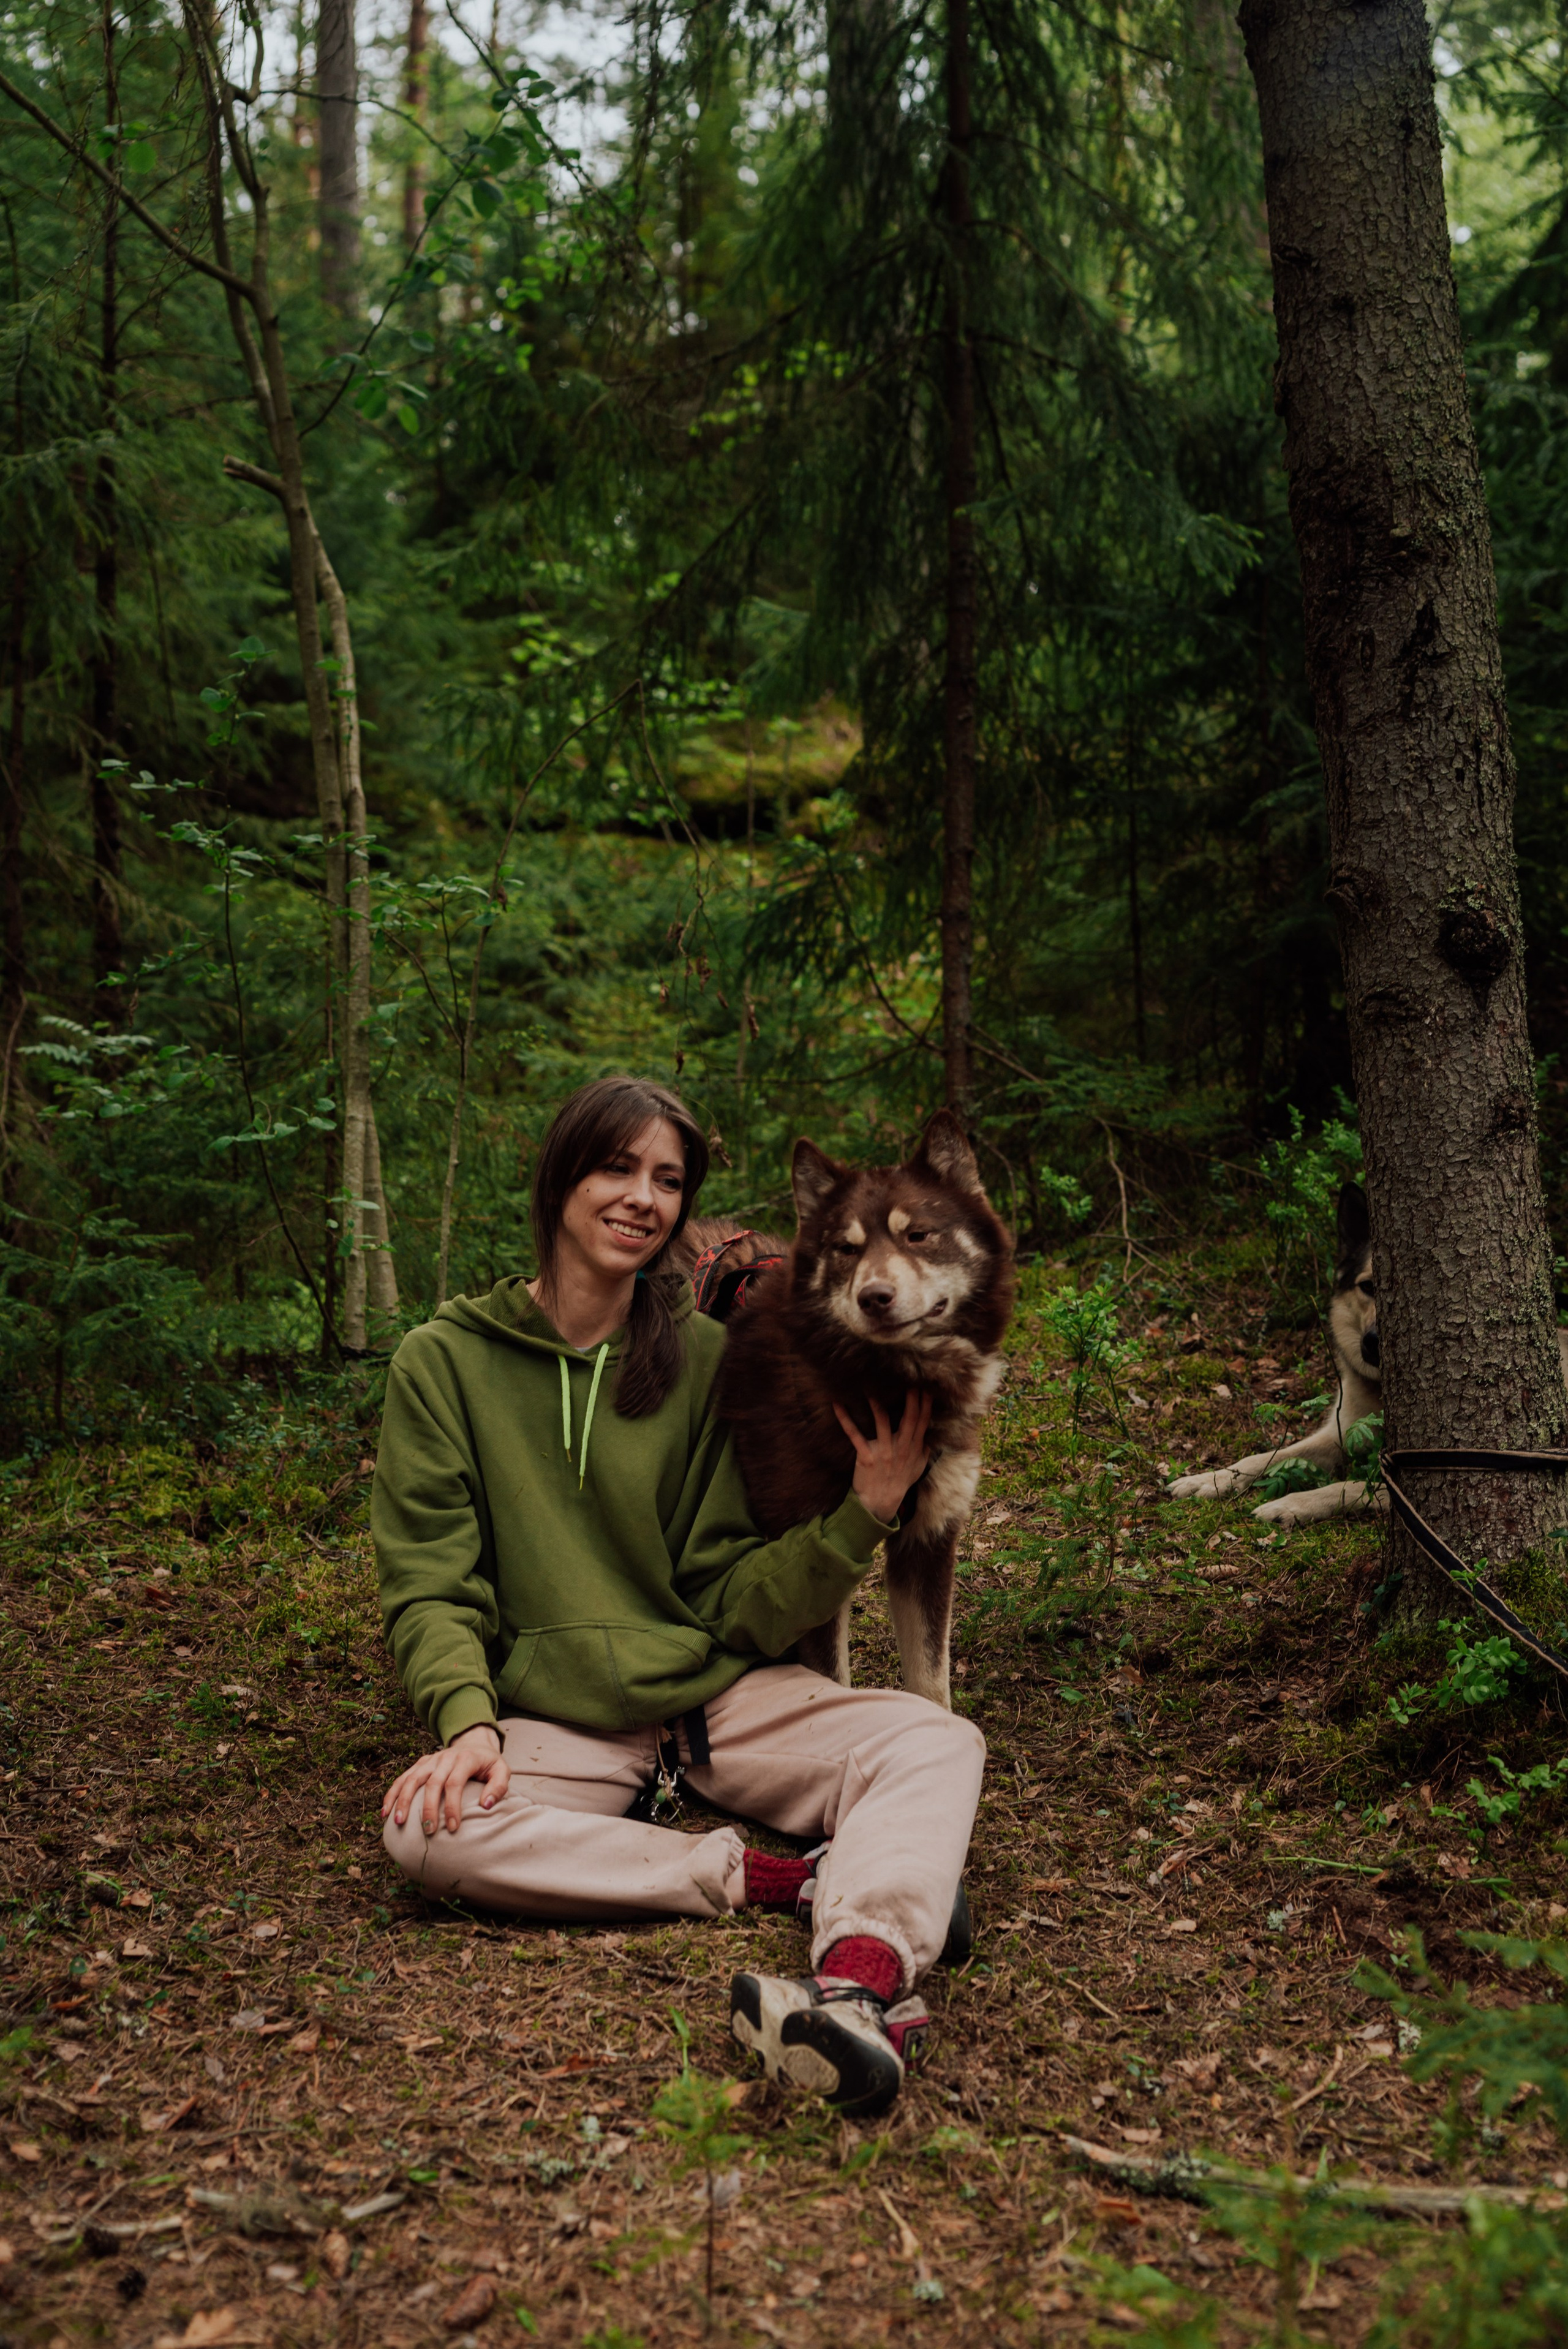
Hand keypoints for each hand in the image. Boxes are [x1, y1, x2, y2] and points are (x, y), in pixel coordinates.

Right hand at [381, 1724, 509, 1836]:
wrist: (474, 1742)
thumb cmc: (487, 1763)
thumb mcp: (502, 1770)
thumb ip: (498, 1787)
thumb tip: (486, 1805)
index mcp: (465, 1759)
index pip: (455, 1783)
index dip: (452, 1806)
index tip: (452, 1827)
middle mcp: (445, 1758)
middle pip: (432, 1783)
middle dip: (428, 1808)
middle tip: (428, 1831)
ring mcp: (431, 1760)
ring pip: (412, 1779)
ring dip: (403, 1800)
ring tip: (399, 1822)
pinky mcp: (421, 1764)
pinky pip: (403, 1778)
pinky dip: (392, 1793)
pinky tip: (385, 1811)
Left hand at [834, 1389, 932, 1522]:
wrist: (881, 1502)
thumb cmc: (899, 1483)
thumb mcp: (918, 1468)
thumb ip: (924, 1450)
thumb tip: (930, 1435)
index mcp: (913, 1448)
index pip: (923, 1422)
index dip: (926, 1404)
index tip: (927, 1387)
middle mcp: (901, 1448)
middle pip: (909, 1418)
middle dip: (911, 1399)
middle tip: (910, 1380)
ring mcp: (884, 1452)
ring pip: (882, 1422)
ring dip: (877, 1404)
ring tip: (872, 1387)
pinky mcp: (866, 1457)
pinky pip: (854, 1435)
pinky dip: (845, 1420)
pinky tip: (837, 1405)